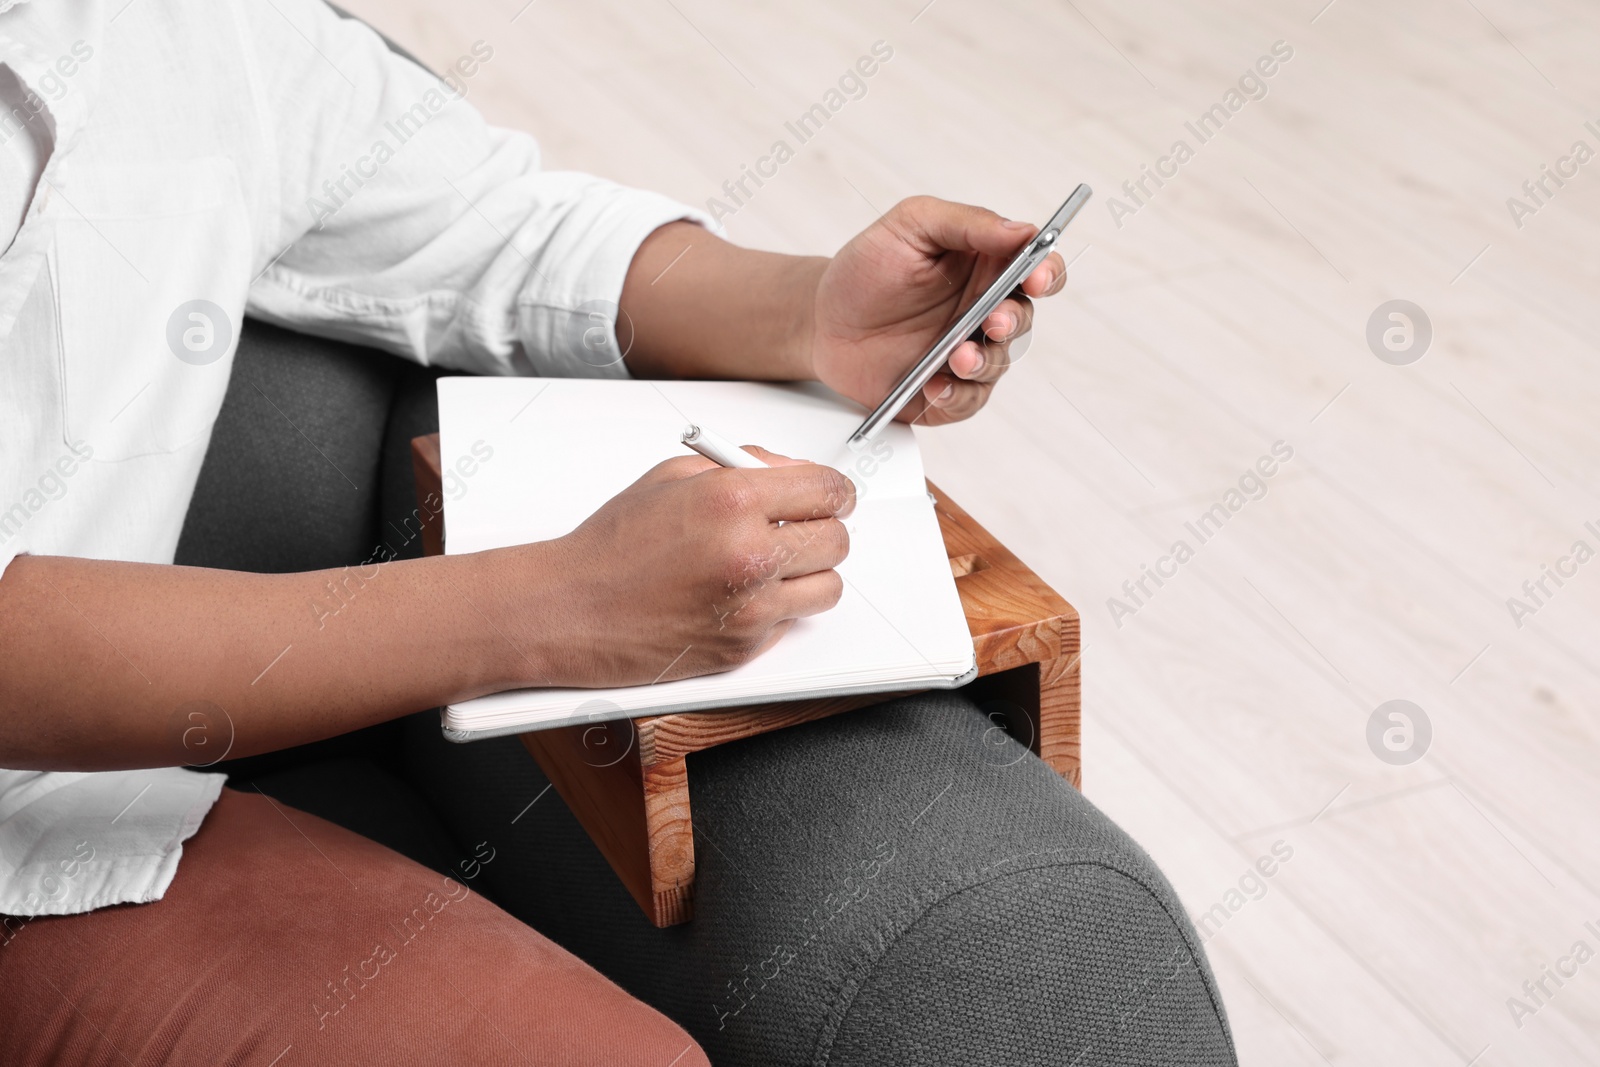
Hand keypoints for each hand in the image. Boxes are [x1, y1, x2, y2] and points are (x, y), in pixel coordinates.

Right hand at [508, 449, 854, 687]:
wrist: (570, 609)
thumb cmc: (612, 546)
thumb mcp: (673, 476)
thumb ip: (742, 466)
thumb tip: (791, 472)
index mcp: (733, 500)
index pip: (828, 490)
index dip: (834, 492)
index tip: (829, 496)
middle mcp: (749, 555)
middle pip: (837, 540)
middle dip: (820, 530)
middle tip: (795, 528)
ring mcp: (750, 607)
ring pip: (828, 587)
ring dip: (810, 574)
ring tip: (775, 565)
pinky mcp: (744, 647)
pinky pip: (793, 621)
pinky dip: (778, 608)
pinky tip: (742, 595)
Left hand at [809, 196, 1067, 425]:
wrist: (821, 320)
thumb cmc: (866, 270)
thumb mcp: (910, 225)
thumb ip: (966, 222)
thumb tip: (1021, 230)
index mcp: (986, 265)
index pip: (1037, 267)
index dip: (1046, 272)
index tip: (1036, 276)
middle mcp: (984, 310)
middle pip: (1024, 318)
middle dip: (1013, 321)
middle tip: (993, 321)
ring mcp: (968, 352)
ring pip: (999, 363)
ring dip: (983, 362)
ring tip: (957, 358)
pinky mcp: (946, 390)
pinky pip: (967, 400)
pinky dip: (956, 397)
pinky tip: (936, 388)